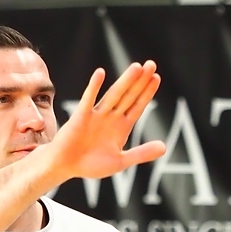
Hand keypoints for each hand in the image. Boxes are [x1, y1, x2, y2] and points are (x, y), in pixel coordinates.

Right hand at [47, 62, 165, 182]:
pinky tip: (100, 73)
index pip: (137, 105)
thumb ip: (141, 153)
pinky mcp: (80, 117)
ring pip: (114, 95)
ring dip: (125, 81)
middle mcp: (110, 117)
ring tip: (137, 67)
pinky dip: (93, 87)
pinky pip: (88, 100)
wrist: (65, 167)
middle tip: (151, 64)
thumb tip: (164, 147)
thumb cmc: (90, 165)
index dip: (147, 92)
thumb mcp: (120, 161)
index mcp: (121, 127)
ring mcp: (96, 115)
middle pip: (129, 96)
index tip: (156, 77)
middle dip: (140, 81)